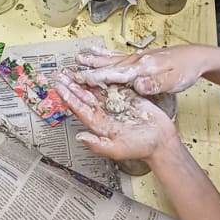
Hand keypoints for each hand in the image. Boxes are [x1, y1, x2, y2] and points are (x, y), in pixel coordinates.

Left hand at [55, 77, 181, 163]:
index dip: (68, 97)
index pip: (79, 108)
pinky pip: (111, 84)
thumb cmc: (141, 148)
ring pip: (94, 88)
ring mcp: (115, 103)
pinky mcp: (126, 95)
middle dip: (71, 85)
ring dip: (83, 79)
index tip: (58, 86)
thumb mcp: (117, 149)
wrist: (162, 140)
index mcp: (99, 124)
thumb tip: (79, 137)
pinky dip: (102, 76)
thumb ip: (97, 144)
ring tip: (71, 70)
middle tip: (59, 74)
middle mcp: (104, 112)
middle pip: (83, 96)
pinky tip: (94, 70)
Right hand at [70, 45, 210, 98]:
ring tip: (78, 58)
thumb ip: (154, 84)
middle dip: (88, 69)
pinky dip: (105, 54)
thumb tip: (137, 86)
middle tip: (70, 72)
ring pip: (110, 58)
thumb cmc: (185, 69)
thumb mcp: (173, 81)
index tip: (79, 80)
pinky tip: (98, 52)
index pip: (114, 74)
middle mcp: (136, 61)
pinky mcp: (140, 57)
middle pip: (107, 65)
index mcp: (141, 68)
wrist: (196, 56)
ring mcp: (137, 58)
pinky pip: (118, 55)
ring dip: (94, 59)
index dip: (95, 78)